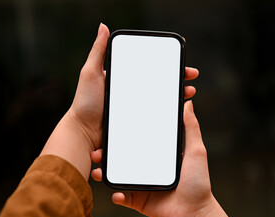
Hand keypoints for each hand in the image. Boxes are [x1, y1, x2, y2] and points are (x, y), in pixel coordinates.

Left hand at [41, 23, 198, 180]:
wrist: (84, 132)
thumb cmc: (85, 102)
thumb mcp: (90, 72)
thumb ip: (98, 51)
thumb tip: (103, 26)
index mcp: (124, 78)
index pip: (149, 67)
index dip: (165, 63)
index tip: (178, 59)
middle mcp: (132, 91)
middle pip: (159, 82)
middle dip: (177, 78)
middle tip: (190, 75)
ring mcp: (136, 107)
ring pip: (162, 98)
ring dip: (178, 94)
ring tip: (189, 92)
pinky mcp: (138, 120)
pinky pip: (156, 114)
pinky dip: (169, 111)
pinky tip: (179, 109)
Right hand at [91, 101, 242, 216]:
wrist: (195, 213)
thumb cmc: (198, 182)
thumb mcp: (196, 151)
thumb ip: (191, 128)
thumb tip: (188, 104)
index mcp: (157, 155)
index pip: (138, 141)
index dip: (124, 134)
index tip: (112, 126)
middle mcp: (147, 167)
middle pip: (122, 157)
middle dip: (107, 153)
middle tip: (98, 148)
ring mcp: (141, 183)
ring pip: (118, 175)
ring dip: (105, 171)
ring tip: (98, 169)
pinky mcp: (138, 199)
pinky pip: (122, 196)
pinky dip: (116, 194)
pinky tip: (115, 192)